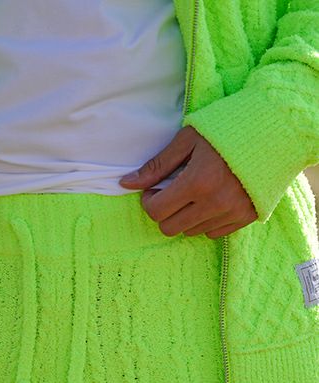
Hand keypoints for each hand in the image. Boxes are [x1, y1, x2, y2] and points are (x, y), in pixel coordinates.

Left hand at [119, 125, 257, 238]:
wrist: (278, 129)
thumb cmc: (229, 127)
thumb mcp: (188, 139)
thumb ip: (157, 165)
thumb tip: (126, 184)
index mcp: (197, 182)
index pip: (157, 211)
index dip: (149, 200)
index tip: (156, 187)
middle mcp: (215, 203)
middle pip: (170, 228)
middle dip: (164, 211)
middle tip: (171, 191)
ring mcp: (232, 213)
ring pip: (190, 232)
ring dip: (185, 216)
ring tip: (194, 192)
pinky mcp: (246, 217)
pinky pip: (212, 232)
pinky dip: (205, 220)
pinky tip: (210, 199)